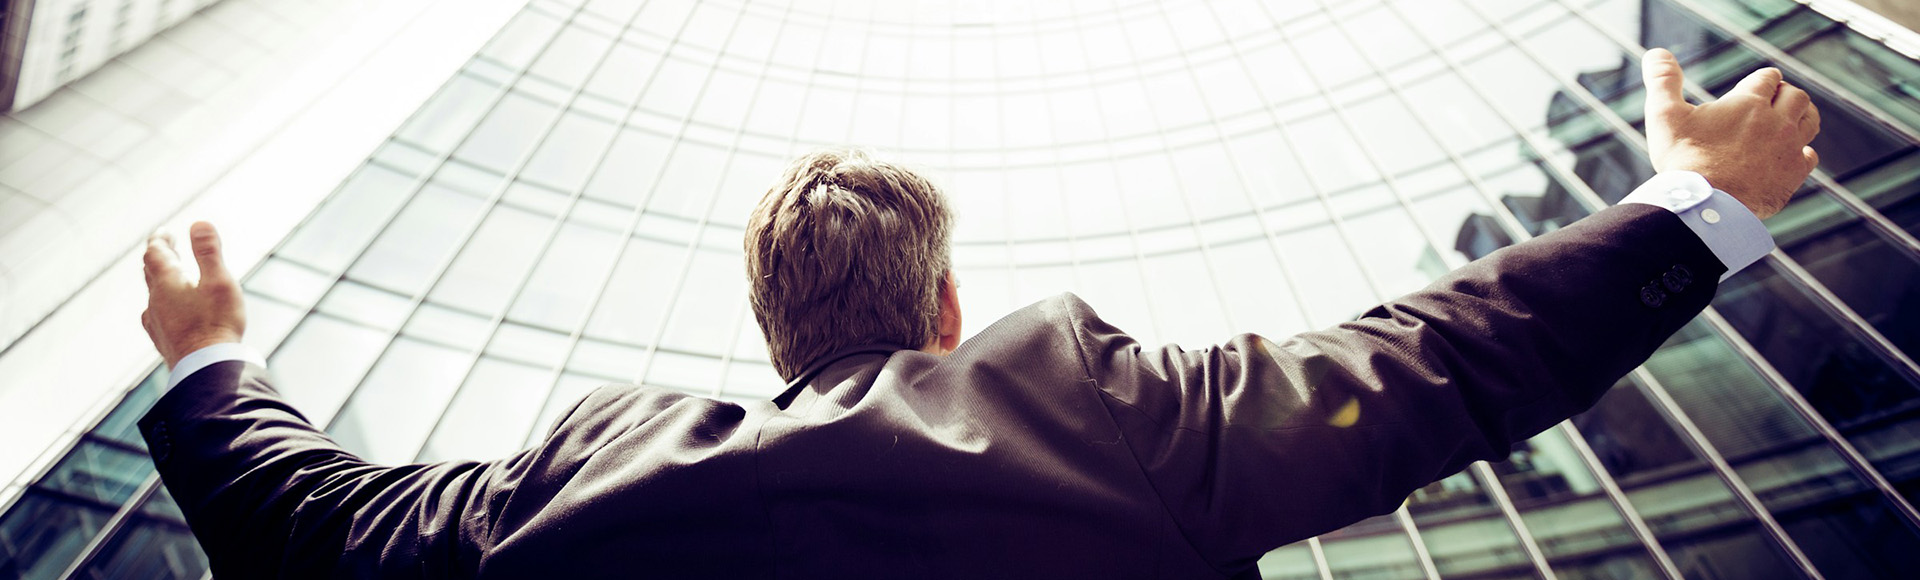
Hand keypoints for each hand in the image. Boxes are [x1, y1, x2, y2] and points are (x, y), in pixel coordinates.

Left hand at [142, 222, 245, 368]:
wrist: (206, 368)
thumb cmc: (216, 323)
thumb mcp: (219, 281)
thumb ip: (208, 252)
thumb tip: (198, 223)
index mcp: (167, 283)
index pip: (155, 253)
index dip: (159, 240)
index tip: (164, 231)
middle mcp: (156, 301)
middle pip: (150, 272)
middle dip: (158, 256)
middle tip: (167, 246)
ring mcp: (157, 322)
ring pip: (152, 294)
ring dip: (159, 280)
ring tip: (168, 276)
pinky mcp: (163, 340)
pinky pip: (155, 316)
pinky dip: (161, 304)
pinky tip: (164, 312)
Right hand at [1641, 48, 1819, 218]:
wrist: (1704, 204)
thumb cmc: (1683, 159)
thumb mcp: (1665, 115)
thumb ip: (1663, 81)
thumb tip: (1656, 53)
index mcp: (1749, 102)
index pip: (1768, 78)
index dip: (1761, 80)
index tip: (1754, 86)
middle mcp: (1777, 121)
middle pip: (1795, 96)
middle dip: (1784, 94)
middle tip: (1772, 100)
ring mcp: (1789, 148)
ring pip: (1810, 121)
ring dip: (1801, 116)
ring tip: (1789, 119)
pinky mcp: (1793, 175)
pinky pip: (1810, 156)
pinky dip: (1803, 152)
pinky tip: (1790, 155)